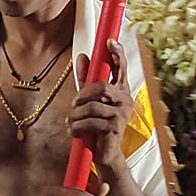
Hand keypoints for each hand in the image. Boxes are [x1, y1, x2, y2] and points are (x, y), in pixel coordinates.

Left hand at [67, 40, 132, 180]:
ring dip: (76, 115)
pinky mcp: (114, 129)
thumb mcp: (89, 100)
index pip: (121, 68)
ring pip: (93, 106)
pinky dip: (77, 127)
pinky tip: (74, 132)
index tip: (109, 41)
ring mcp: (121, 114)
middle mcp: (124, 100)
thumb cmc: (97, 125)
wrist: (104, 154)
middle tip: (74, 103)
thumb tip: (82, 56)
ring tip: (71, 122)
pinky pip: (91, 122)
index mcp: (120, 90)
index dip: (117, 53)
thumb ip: (86, 79)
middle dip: (83, 94)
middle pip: (102, 86)